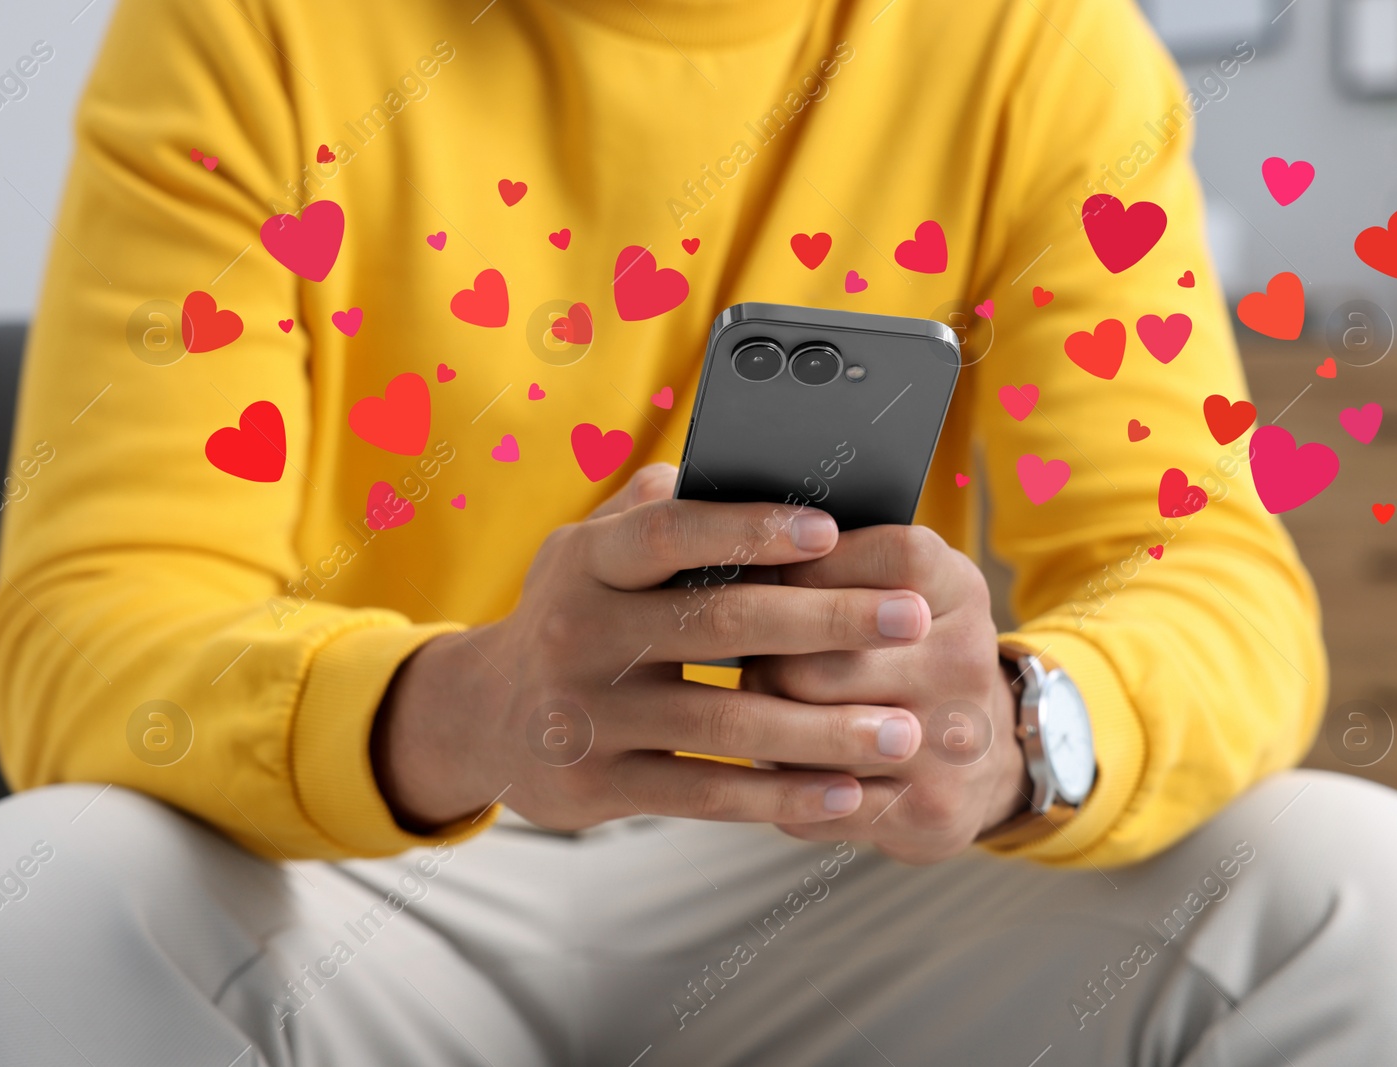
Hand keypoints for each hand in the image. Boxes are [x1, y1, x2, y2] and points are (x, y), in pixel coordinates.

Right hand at [371, 464, 931, 832]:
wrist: (484, 717)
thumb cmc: (577, 613)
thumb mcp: (592, 551)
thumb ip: (661, 508)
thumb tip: (761, 462)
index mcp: (587, 560)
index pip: (669, 531)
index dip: (750, 528)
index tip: (833, 530)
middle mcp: (579, 632)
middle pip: (721, 625)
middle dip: (829, 621)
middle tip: (911, 620)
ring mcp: (586, 716)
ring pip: (726, 722)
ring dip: (825, 729)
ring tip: (902, 729)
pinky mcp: (598, 786)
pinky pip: (708, 794)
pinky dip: (784, 796)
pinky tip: (849, 792)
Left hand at [740, 525, 1026, 863]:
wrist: (984, 758)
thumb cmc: (911, 653)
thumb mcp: (906, 589)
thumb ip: (838, 563)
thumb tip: (740, 553)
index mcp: (959, 592)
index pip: (889, 556)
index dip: (814, 564)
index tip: (774, 573)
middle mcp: (964, 664)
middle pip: (822, 650)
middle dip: (767, 653)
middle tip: (750, 654)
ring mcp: (950, 742)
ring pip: (809, 723)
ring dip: (766, 716)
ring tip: (760, 704)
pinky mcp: (928, 808)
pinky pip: (816, 795)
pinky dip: (782, 779)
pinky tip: (779, 760)